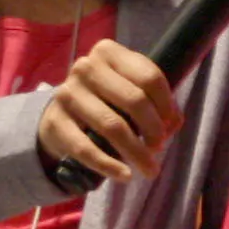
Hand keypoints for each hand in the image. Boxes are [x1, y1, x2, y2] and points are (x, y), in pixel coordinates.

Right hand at [37, 38, 177, 184]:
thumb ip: (156, 103)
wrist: (62, 115)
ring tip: (150, 169)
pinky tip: (124, 175)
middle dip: (154, 130)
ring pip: (112, 125)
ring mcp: (67, 93)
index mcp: (109, 52)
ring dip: (136, 152)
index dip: (167, 105)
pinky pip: (86, 148)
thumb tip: (173, 123)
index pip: (150, 77)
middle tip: (159, 149)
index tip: (171, 126)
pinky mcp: (55, 122)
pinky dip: (108, 165)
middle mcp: (86, 67)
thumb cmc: (106, 100)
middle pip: (134, 100)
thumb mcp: (130, 91)